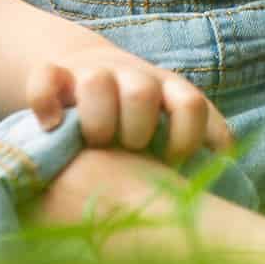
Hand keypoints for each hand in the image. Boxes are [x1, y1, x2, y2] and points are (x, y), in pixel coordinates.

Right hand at [26, 53, 234, 164]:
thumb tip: (220, 193)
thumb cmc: (137, 118)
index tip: (173, 162)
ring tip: (92, 144)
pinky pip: (44, 79)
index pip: (192, 105)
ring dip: (95, 120)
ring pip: (95, 82)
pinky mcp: (56, 75)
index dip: (186, 137)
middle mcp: (134, 78)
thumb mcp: (170, 127)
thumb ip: (195, 149)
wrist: (85, 70)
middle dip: (135, 130)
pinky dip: (44, 102)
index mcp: (169, 91)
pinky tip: (50, 126)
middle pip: (142, 93)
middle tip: (128, 150)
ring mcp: (94, 73)